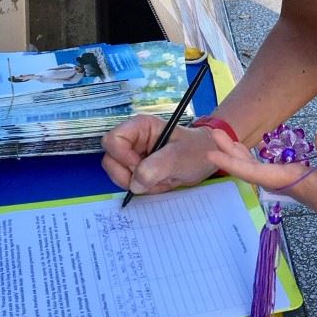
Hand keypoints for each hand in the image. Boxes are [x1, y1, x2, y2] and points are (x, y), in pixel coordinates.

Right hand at [100, 115, 217, 195]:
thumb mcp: (179, 157)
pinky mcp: (137, 169)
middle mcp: (133, 140)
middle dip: (128, 175)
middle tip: (152, 177)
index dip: (122, 157)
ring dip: (137, 184)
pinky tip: (160, 183)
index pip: (112, 140)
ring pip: (117, 174)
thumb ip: (157, 167)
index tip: (140, 167)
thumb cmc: (196, 150)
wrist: (206, 160)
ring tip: (160, 180)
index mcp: (140, 127)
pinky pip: (128, 183)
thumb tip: (135, 183)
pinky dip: (142, 189)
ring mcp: (133, 155)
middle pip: (110, 160)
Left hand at [206, 127, 316, 262]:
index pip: (256, 172)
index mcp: (294, 183)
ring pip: (265, 171)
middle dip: (234, 153)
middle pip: (255, 170)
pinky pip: (280, 171)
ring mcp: (302, 187)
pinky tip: (271, 154)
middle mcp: (293, 186)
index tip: (211, 150)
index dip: (233, 160)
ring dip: (248, 157)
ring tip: (233, 143)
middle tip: (215, 134)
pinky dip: (267, 161)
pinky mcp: (312, 186)